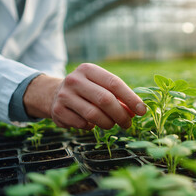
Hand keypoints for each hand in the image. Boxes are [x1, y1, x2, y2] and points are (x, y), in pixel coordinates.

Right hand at [23, 63, 146, 129]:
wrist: (54, 93)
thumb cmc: (87, 90)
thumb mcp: (101, 86)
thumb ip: (119, 96)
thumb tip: (137, 111)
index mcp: (89, 69)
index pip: (114, 83)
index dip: (131, 98)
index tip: (142, 111)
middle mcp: (75, 80)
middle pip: (105, 100)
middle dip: (121, 114)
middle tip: (128, 123)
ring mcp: (64, 95)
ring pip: (94, 115)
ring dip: (108, 123)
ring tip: (112, 124)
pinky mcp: (58, 111)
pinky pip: (82, 124)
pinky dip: (91, 126)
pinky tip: (91, 122)